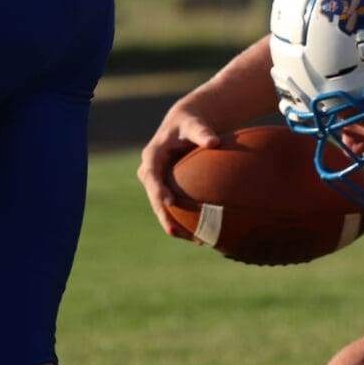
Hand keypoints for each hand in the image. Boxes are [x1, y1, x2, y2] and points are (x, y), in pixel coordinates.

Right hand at [137, 100, 223, 239]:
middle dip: (165, 217)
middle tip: (179, 232)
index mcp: (152, 156)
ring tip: (196, 240)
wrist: (183, 124)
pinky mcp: (164, 189)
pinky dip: (182, 221)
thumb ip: (202, 133)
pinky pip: (170, 208)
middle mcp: (149, 171)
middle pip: (154, 198)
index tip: (169, 202)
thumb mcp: (195, 125)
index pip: (152, 175)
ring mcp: (155, 182)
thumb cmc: (191, 124)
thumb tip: (214, 141)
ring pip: (161, 208)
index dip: (158, 189)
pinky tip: (200, 235)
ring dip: (175, 225)